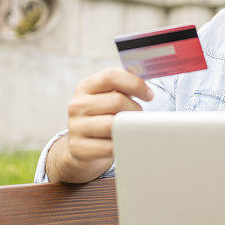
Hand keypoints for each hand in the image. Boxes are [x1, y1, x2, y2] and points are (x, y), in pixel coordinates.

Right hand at [47, 68, 153, 182]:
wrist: (80, 147)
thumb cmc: (102, 118)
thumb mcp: (107, 98)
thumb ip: (123, 89)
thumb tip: (148, 88)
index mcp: (86, 87)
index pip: (111, 76)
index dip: (135, 84)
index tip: (149, 95)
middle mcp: (77, 104)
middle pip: (117, 101)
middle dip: (135, 109)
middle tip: (138, 118)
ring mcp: (75, 127)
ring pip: (113, 124)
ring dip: (128, 128)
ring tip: (130, 130)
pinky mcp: (78, 148)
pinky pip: (109, 146)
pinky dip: (121, 146)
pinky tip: (122, 144)